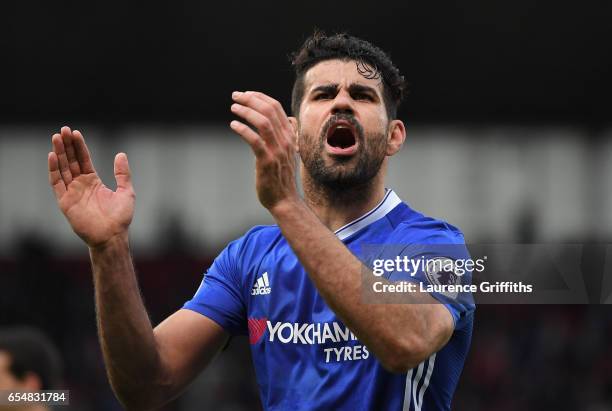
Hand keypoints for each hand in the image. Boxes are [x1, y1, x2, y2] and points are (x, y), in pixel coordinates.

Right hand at [48, 126, 134, 247]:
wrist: (112, 236)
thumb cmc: (120, 217)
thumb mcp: (126, 191)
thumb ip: (123, 173)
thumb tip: (121, 154)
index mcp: (93, 182)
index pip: (83, 160)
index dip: (79, 147)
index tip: (75, 133)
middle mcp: (80, 185)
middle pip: (71, 161)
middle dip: (67, 146)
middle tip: (63, 130)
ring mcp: (72, 193)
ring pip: (63, 168)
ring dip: (59, 153)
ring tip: (56, 137)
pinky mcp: (65, 202)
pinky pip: (57, 183)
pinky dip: (54, 170)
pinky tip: (52, 156)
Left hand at [230, 91, 299, 210]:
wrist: (285, 200)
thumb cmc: (281, 177)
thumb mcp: (287, 152)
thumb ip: (285, 136)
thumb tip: (285, 120)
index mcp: (290, 135)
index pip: (276, 107)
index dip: (259, 97)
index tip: (246, 94)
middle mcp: (286, 140)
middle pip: (269, 110)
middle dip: (250, 99)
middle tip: (235, 96)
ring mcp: (277, 150)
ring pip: (263, 122)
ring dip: (246, 111)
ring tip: (234, 108)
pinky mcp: (267, 161)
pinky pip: (255, 140)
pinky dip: (243, 129)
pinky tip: (233, 125)